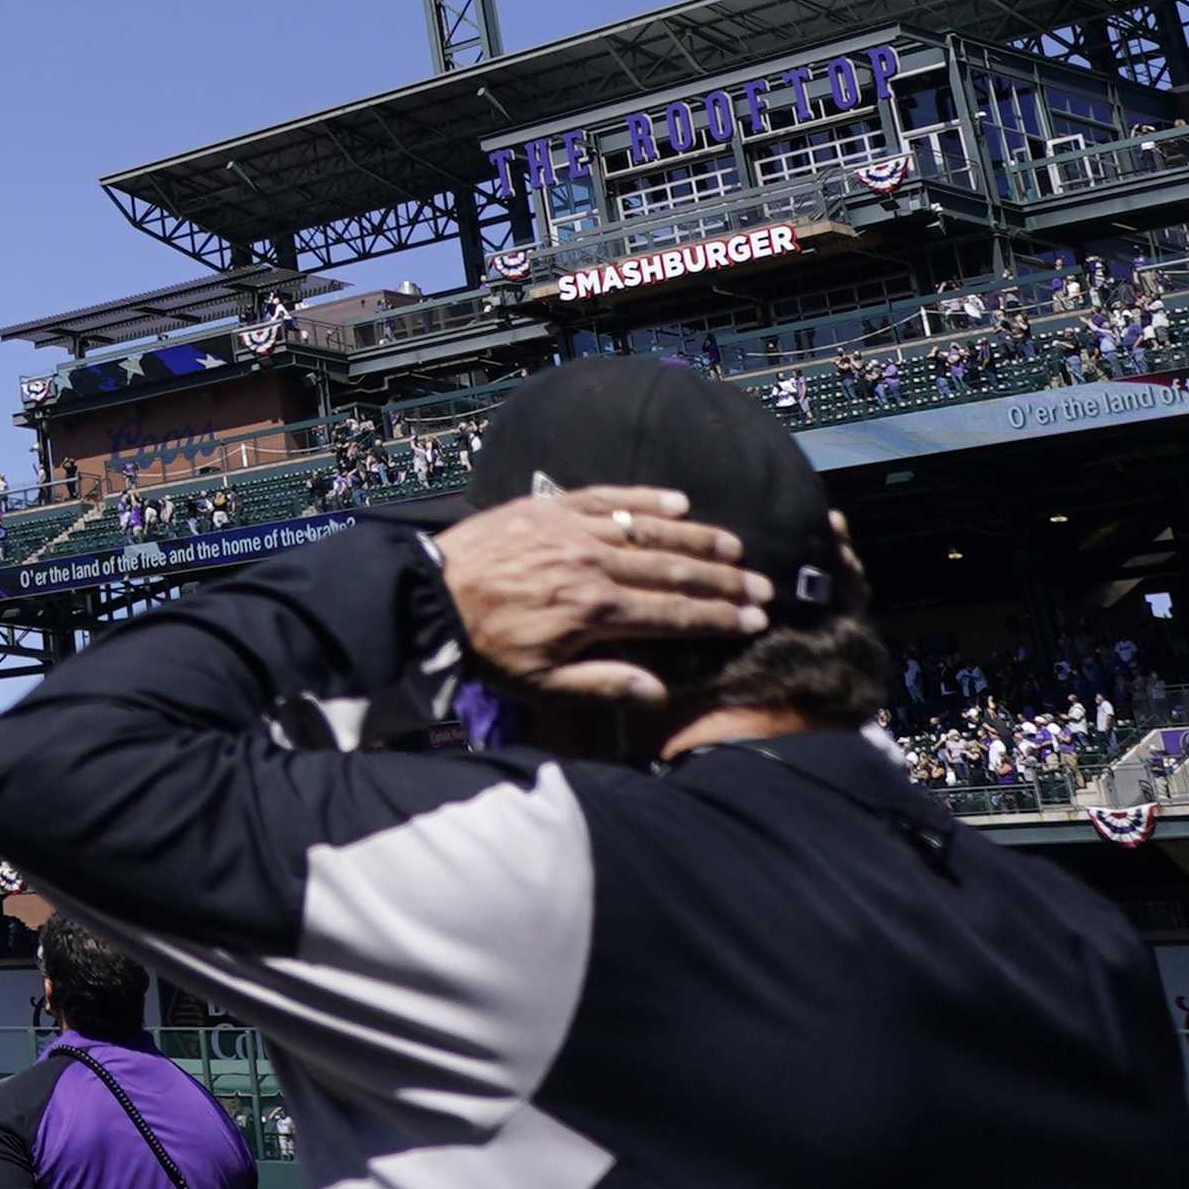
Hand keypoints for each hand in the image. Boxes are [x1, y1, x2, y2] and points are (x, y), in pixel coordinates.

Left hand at [433, 485, 767, 697]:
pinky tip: (679, 502)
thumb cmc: (485, 647)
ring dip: (697, 540)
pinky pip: (607, 497)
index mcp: (595, 611)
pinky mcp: (550, 506)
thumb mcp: (541, 685)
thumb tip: (661, 691)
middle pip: (672, 572)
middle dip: (723, 582)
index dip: (718, 619)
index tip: (754, 620)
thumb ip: (603, 685)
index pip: (673, 615)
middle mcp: (593, 564)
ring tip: (734, 548)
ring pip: (648, 532)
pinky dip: (645, 499)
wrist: (426, 595)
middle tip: (762, 587)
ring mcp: (572, 530)